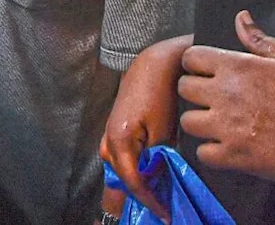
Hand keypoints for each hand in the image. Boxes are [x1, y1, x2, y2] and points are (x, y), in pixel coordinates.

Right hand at [100, 35, 191, 220]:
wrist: (154, 64)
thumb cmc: (161, 93)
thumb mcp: (164, 131)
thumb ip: (158, 160)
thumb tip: (158, 183)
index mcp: (119, 141)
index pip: (132, 182)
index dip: (149, 201)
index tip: (166, 214)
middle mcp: (109, 140)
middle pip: (118, 179)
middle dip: (133, 198)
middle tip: (156, 211)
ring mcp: (110, 134)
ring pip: (118, 170)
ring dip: (131, 185)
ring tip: (152, 199)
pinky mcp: (117, 129)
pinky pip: (121, 158)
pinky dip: (132, 170)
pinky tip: (147, 176)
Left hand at [177, 11, 274, 189]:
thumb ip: (260, 39)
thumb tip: (241, 18)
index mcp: (237, 66)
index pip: (190, 58)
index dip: (197, 65)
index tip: (208, 73)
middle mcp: (226, 94)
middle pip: (184, 89)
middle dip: (196, 92)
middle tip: (215, 100)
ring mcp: (229, 127)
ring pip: (189, 122)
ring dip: (202, 123)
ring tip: (221, 124)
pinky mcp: (237, 157)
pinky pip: (204, 154)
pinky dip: (213, 152)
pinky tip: (229, 147)